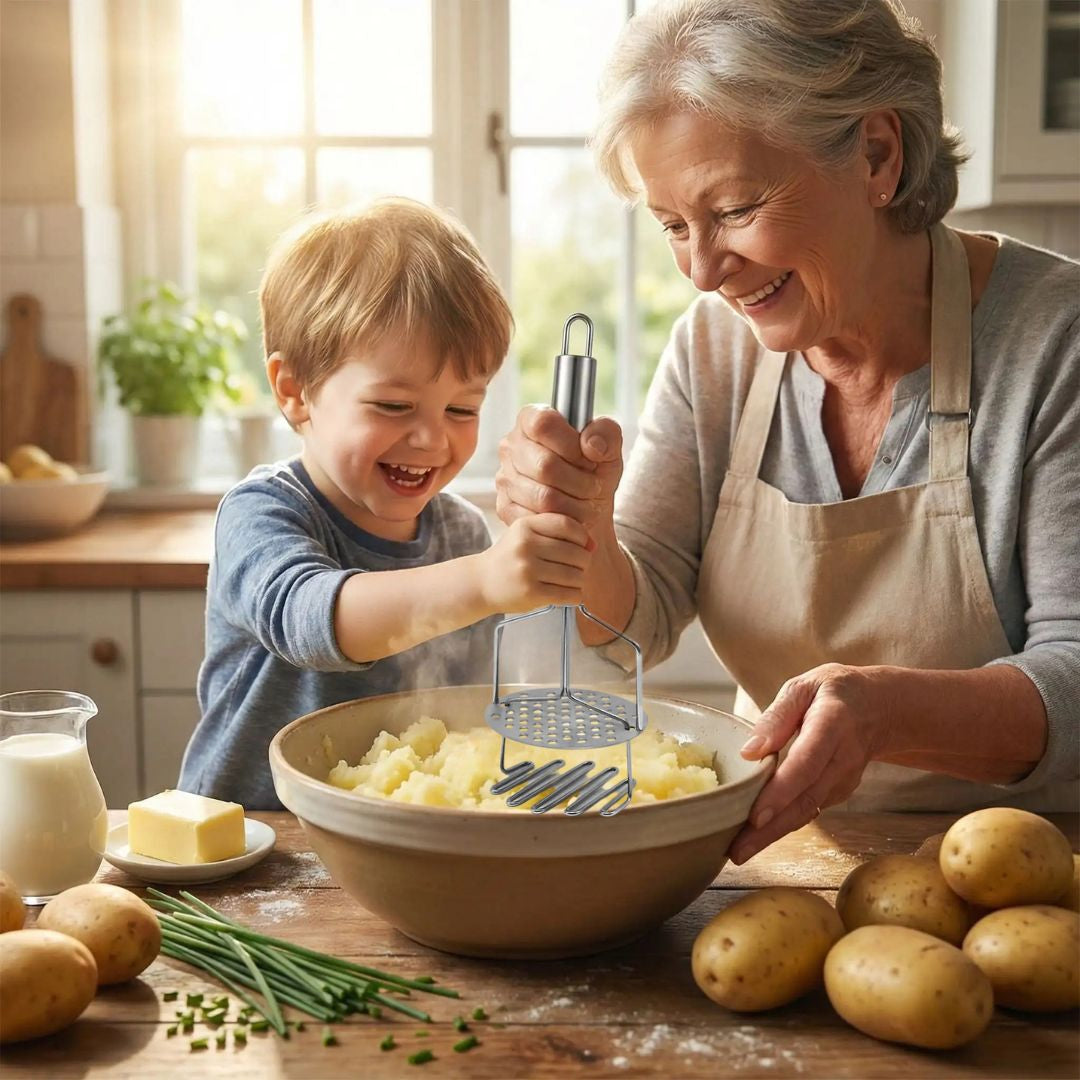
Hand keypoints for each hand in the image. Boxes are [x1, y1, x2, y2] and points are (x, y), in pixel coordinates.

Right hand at [477, 514, 591, 612]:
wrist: (482, 582)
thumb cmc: (511, 557)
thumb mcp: (527, 534)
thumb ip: (558, 533)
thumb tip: (592, 545)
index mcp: (525, 526)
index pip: (567, 525)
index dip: (583, 537)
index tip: (583, 546)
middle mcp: (525, 545)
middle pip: (576, 553)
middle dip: (583, 562)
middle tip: (576, 568)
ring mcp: (527, 570)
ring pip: (575, 575)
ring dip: (579, 581)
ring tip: (570, 582)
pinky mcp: (531, 593)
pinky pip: (568, 594)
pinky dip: (575, 595)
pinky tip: (568, 594)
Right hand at [495, 405, 623, 529]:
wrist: (587, 510)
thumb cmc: (594, 472)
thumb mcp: (609, 447)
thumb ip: (606, 434)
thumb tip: (590, 445)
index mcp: (531, 419)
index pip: (543, 424)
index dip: (570, 444)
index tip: (588, 459)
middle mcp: (511, 445)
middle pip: (544, 465)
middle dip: (579, 481)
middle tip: (593, 486)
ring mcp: (504, 477)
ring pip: (543, 496)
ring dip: (574, 504)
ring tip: (585, 502)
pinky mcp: (505, 507)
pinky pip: (536, 519)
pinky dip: (560, 521)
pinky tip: (570, 515)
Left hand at [728, 664, 894, 864]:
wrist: (882, 708)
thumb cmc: (834, 693)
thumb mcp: (804, 687)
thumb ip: (776, 716)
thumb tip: (749, 752)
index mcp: (832, 724)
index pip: (806, 763)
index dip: (782, 791)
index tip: (756, 817)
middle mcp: (842, 759)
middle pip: (805, 799)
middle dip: (771, 829)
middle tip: (738, 852)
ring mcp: (844, 780)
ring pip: (807, 812)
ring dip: (773, 835)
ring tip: (739, 851)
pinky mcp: (838, 792)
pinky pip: (808, 810)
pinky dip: (783, 825)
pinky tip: (756, 836)